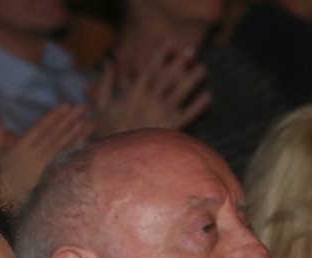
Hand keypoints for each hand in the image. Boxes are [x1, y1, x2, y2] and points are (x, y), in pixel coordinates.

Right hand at [0, 106, 93, 207]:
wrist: (5, 207)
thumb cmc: (0, 181)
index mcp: (20, 148)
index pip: (41, 128)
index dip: (54, 116)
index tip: (66, 105)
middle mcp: (33, 157)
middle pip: (55, 135)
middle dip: (69, 121)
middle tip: (83, 108)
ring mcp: (43, 169)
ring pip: (62, 148)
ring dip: (77, 134)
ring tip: (90, 122)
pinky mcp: (50, 180)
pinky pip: (65, 163)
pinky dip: (76, 152)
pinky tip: (86, 144)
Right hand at [92, 45, 210, 135]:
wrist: (116, 160)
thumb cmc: (107, 134)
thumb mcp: (103, 106)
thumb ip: (107, 82)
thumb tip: (107, 62)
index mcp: (134, 94)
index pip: (150, 69)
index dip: (160, 55)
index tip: (170, 42)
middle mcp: (149, 102)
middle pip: (168, 77)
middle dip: (179, 63)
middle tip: (191, 50)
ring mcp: (161, 116)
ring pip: (180, 93)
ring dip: (193, 80)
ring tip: (203, 69)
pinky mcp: (170, 130)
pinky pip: (187, 116)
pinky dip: (198, 106)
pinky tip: (208, 97)